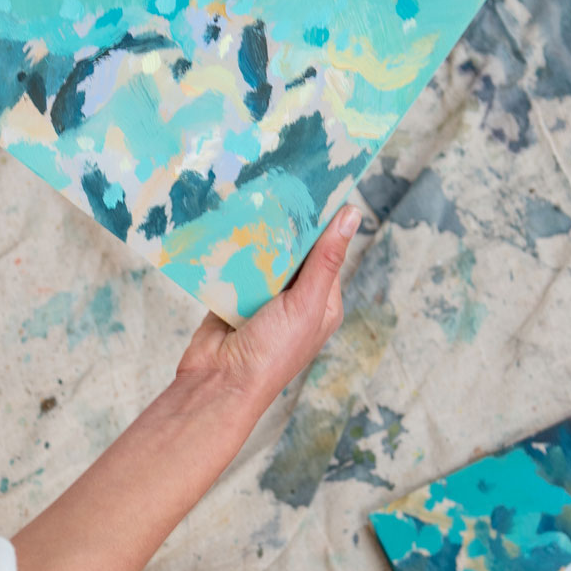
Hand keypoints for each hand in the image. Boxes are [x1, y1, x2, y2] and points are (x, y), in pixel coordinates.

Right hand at [174, 203, 361, 413]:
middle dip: (285, 227)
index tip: (312, 187)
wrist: (219, 383)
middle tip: (276, 187)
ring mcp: (264, 298)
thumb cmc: (272, 352)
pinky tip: (229, 226)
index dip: (321, 223)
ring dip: (257, 238)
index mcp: (323, 303)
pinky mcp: (235, 296)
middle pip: (294, 251)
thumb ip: (326, 259)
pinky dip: (233, 250)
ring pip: (264, 255)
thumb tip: (352, 215)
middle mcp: (296, 300)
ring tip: (251, 201)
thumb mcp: (306, 303)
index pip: (327, 253)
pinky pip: (237, 265)